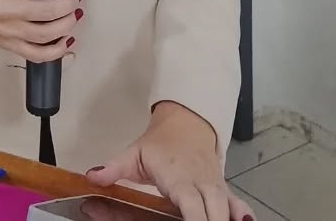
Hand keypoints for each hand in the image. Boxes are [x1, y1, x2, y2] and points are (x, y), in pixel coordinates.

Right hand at [0, 0, 81, 62]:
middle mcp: (5, 11)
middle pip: (45, 11)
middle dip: (68, 3)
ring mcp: (8, 32)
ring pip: (45, 34)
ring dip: (67, 24)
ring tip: (75, 14)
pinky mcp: (10, 47)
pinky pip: (37, 55)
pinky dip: (57, 51)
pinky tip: (68, 40)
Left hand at [86, 102, 255, 220]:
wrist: (187, 123)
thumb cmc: (160, 144)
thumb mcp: (134, 153)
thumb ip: (115, 167)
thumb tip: (93, 176)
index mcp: (178, 177)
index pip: (190, 203)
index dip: (194, 219)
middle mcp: (201, 183)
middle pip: (214, 211)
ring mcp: (216, 186)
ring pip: (228, 207)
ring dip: (227, 219)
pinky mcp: (224, 190)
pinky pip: (237, 203)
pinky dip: (242, 213)